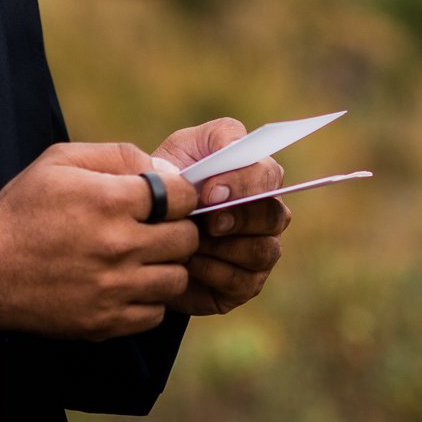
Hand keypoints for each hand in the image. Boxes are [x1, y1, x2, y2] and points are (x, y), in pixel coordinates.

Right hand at [0, 142, 199, 338]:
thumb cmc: (25, 209)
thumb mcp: (61, 160)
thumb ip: (118, 156)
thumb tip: (166, 172)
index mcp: (111, 200)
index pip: (184, 196)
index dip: (178, 196)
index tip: (162, 201)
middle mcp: (119, 245)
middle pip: (187, 239)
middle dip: (175, 230)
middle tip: (153, 230)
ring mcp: (114, 288)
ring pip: (177, 278)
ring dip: (165, 267)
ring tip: (141, 260)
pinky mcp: (106, 321)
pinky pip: (155, 313)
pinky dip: (147, 300)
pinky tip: (126, 286)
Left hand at [154, 118, 289, 314]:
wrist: (146, 235)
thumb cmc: (170, 185)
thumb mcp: (184, 149)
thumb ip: (215, 137)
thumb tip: (230, 150)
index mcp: (256, 178)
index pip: (269, 175)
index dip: (244, 183)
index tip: (210, 192)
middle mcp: (267, 215)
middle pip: (275, 216)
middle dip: (240, 218)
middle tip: (206, 223)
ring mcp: (261, 251)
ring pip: (263, 251)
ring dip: (222, 247)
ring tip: (189, 243)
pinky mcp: (246, 284)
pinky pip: (242, 281)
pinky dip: (212, 271)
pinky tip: (187, 263)